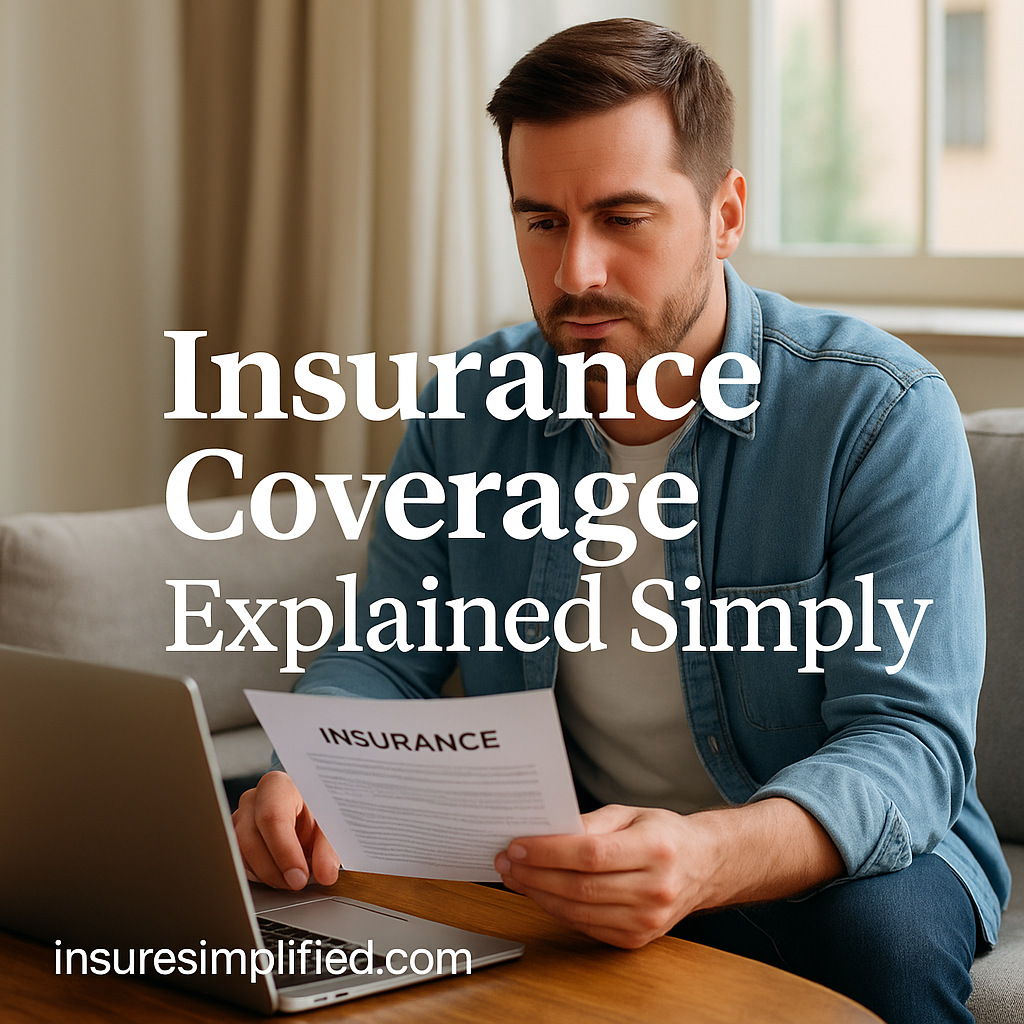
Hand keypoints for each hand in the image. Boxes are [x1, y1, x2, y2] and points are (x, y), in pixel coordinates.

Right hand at [232, 771, 339, 889]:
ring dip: (266, 874)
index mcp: (277, 786)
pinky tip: (279, 875)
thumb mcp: (329, 823)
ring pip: (240, 855)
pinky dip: (259, 876)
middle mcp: (253, 800)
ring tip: (292, 879)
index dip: (285, 851)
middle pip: (250, 839)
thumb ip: (328, 848)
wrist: (305, 809)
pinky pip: (238, 863)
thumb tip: (325, 873)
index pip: (272, 817)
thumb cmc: (315, 809)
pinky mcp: (234, 840)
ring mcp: (238, 819)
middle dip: (273, 869)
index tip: (299, 877)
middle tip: (297, 884)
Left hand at [495, 804, 702, 947]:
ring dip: (539, 894)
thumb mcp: (630, 814)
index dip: (549, 852)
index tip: (518, 845)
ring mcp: (647, 920)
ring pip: (579, 911)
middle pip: (581, 886)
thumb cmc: (662, 835)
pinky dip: (557, 910)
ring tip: (515, 877)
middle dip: (534, 874)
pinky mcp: (637, 939)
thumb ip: (591, 823)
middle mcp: (654, 888)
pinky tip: (540, 893)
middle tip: (506, 861)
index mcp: (654, 849)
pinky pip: (586, 926)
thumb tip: (547, 831)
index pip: (591, 854)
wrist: (703, 867)